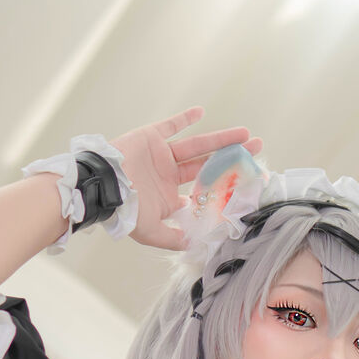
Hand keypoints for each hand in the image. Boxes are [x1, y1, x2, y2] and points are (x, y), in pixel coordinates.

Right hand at [111, 107, 262, 251]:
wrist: (102, 186)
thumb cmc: (125, 211)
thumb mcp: (152, 232)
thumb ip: (175, 238)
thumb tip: (197, 245)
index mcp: (170, 197)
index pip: (201, 193)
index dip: (222, 190)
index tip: (245, 186)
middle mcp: (170, 176)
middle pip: (207, 166)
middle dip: (232, 159)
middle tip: (256, 151)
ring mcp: (162, 156)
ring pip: (198, 146)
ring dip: (221, 139)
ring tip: (245, 134)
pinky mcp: (152, 137)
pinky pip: (171, 125)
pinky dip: (185, 118)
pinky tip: (201, 112)